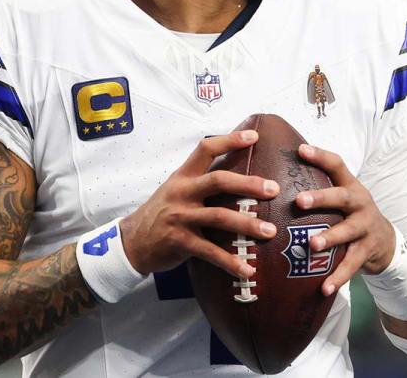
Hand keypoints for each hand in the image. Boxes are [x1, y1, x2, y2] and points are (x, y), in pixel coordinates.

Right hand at [119, 130, 279, 277]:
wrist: (132, 242)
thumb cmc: (162, 212)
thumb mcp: (176, 189)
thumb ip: (200, 180)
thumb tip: (239, 175)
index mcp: (183, 176)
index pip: (206, 149)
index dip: (230, 140)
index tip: (255, 136)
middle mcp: (182, 193)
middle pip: (218, 181)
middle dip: (248, 184)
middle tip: (273, 189)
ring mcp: (180, 217)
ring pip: (219, 217)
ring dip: (247, 225)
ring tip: (270, 231)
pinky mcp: (180, 242)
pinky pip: (210, 252)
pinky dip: (230, 262)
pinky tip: (248, 270)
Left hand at [295, 143, 395, 295]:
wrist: (386, 241)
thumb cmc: (350, 215)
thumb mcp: (342, 198)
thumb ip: (319, 188)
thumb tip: (275, 177)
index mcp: (351, 186)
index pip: (337, 165)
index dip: (320, 156)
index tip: (300, 150)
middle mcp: (360, 203)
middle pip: (342, 197)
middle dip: (321, 198)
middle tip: (299, 201)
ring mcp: (365, 228)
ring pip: (348, 232)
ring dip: (330, 238)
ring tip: (313, 245)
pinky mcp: (367, 251)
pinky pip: (351, 265)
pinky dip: (338, 277)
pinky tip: (324, 288)